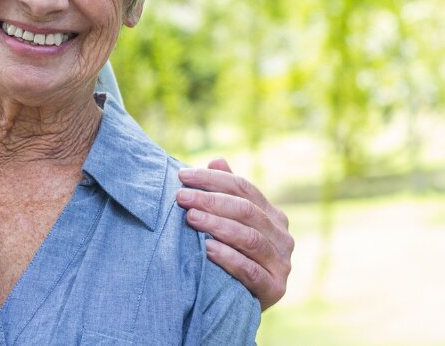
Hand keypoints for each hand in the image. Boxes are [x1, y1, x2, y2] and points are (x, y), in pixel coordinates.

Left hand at [176, 158, 293, 310]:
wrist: (238, 302)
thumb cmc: (230, 254)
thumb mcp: (228, 223)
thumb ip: (225, 193)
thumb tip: (217, 160)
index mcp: (273, 215)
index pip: (243, 188)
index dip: (212, 179)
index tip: (182, 176)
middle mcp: (282, 237)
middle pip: (246, 210)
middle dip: (210, 200)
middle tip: (181, 197)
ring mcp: (282, 263)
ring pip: (249, 238)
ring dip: (217, 225)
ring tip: (190, 218)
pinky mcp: (275, 288)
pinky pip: (250, 270)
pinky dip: (228, 257)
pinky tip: (206, 248)